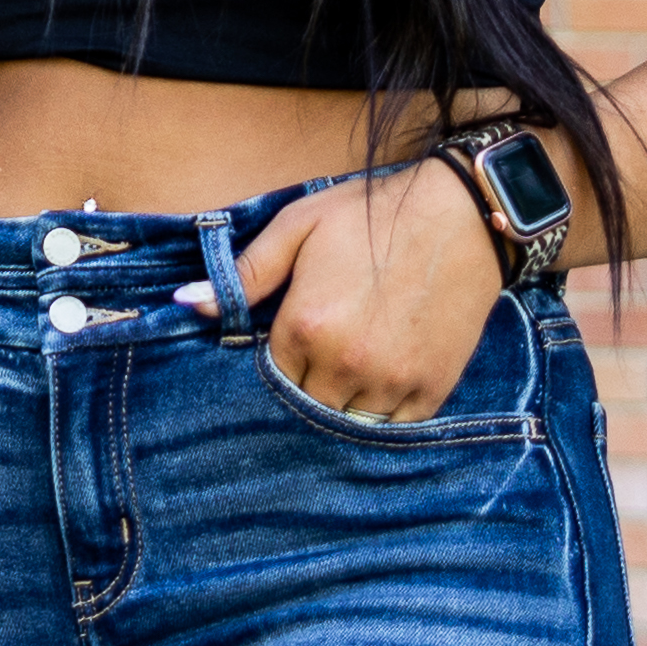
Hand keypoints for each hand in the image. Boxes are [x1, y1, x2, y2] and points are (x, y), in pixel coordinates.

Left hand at [211, 160, 502, 421]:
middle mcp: (346, 364)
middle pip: (306, 408)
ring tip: (345, 374)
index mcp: (306, 326)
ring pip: (347, 424)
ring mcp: (392, 382)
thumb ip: (243, 273)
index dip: (274, 365)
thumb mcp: (298, 226)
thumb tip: (186, 304)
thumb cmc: (370, 216)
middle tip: (317, 360)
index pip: (269, 377)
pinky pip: (393, 429)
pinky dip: (381, 414)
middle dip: (304, 389)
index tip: (286, 347)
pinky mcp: (431, 390)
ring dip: (340, 407)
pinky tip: (379, 384)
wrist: (461, 216)